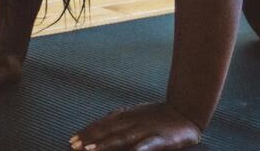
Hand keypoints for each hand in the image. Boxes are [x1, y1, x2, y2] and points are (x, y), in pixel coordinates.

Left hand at [70, 102, 201, 150]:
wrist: (187, 111)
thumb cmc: (160, 117)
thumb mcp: (137, 115)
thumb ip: (119, 122)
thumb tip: (100, 129)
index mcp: (127, 115)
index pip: (103, 123)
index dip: (87, 131)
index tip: (72, 140)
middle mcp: (133, 121)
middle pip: (108, 130)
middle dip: (89, 138)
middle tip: (74, 146)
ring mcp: (146, 129)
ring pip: (122, 137)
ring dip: (105, 144)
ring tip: (90, 150)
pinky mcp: (160, 139)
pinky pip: (146, 145)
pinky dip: (136, 149)